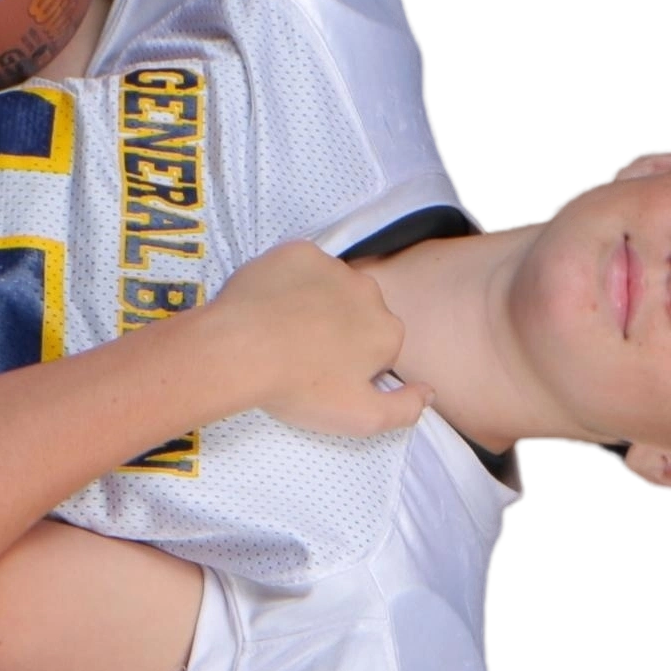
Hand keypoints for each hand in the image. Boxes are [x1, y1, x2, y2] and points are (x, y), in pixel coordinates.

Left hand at [195, 238, 434, 438]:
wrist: (240, 350)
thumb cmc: (301, 388)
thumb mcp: (361, 419)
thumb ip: (406, 409)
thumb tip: (430, 391)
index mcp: (388, 330)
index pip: (380, 346)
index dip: (354, 363)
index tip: (327, 376)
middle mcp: (369, 292)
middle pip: (358, 312)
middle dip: (339, 329)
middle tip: (302, 354)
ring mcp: (332, 267)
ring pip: (330, 286)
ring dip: (314, 303)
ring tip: (281, 330)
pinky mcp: (297, 251)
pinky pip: (299, 266)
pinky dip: (288, 281)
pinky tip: (268, 304)